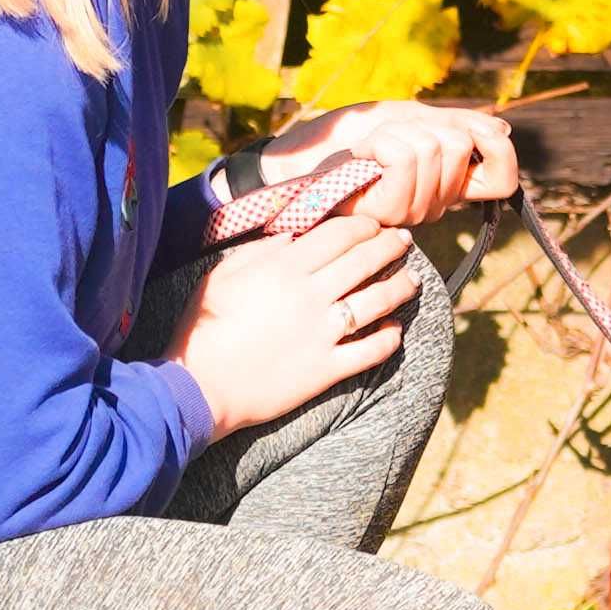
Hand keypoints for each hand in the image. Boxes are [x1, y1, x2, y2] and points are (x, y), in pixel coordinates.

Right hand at [166, 217, 419, 435]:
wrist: (197, 386)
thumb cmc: (203, 326)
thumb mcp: (223, 274)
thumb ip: (262, 250)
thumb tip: (295, 236)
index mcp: (285, 268)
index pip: (339, 234)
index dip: (364, 225)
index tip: (375, 224)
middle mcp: (310, 295)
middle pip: (364, 260)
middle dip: (390, 246)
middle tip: (403, 241)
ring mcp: (322, 334)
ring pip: (377, 301)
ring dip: (400, 286)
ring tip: (412, 279)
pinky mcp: (327, 369)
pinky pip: (370, 351)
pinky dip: (389, 338)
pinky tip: (396, 328)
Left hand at [257, 101, 518, 227]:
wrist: (299, 155)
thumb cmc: (349, 138)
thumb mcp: (407, 120)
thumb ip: (455, 123)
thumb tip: (502, 130)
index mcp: (447, 184)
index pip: (502, 180)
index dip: (498, 150)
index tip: (469, 133)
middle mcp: (435, 203)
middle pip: (458, 144)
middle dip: (421, 124)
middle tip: (388, 138)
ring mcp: (412, 211)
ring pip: (431, 147)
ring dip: (394, 132)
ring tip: (369, 150)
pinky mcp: (386, 210)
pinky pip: (404, 157)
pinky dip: (380, 142)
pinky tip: (361, 159)